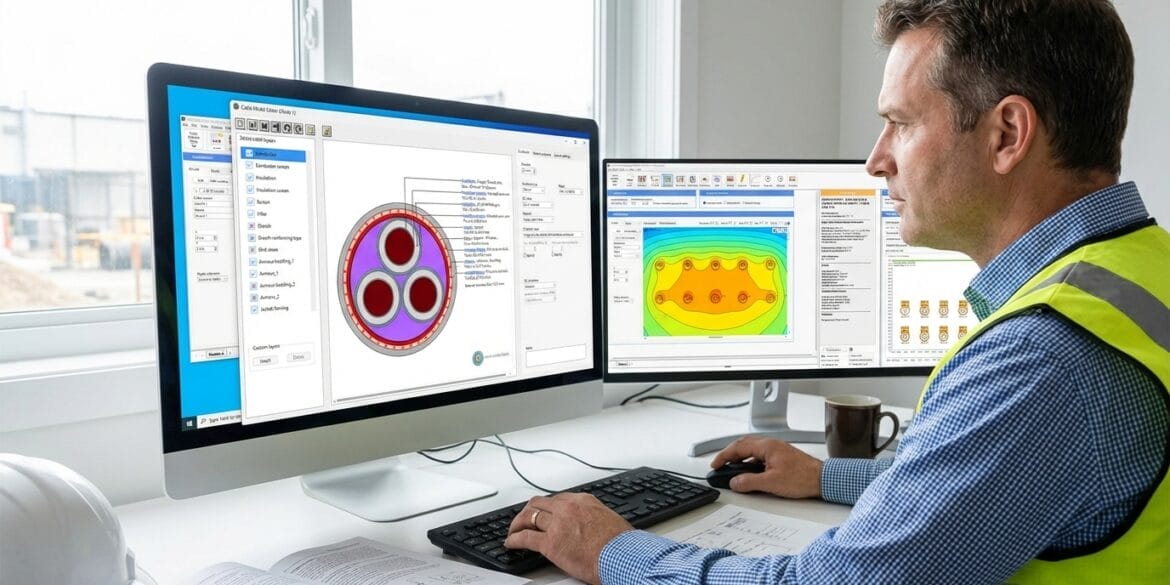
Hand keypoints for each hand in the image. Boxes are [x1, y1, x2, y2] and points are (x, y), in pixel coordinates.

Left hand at [504, 492, 632, 583]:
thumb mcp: (608, 520)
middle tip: (523, 519)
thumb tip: (591, 526)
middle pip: (539, 504)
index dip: (546, 507)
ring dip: (518, 524)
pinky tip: (511, 543)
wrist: (621, 556)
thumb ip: (594, 518)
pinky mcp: (550, 543)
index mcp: (583, 501)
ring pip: (528, 517)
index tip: (542, 513)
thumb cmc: (620, 544)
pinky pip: (525, 538)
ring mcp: (557, 524)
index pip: (556, 499)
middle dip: (528, 511)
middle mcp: (567, 508)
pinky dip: (514, 540)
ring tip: (513, 531)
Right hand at [711, 435, 822, 498]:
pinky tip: (751, 474)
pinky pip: (761, 457)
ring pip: (752, 451)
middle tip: (721, 466)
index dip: (724, 456)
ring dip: (741, 460)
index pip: (738, 447)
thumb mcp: (771, 483)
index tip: (715, 465)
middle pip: (744, 446)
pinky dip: (751, 464)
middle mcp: (771, 445)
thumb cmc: (803, 478)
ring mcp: (777, 450)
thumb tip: (735, 482)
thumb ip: (749, 482)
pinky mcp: (782, 458)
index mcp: (767, 446)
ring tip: (733, 472)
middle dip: (730, 456)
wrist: (823, 480)